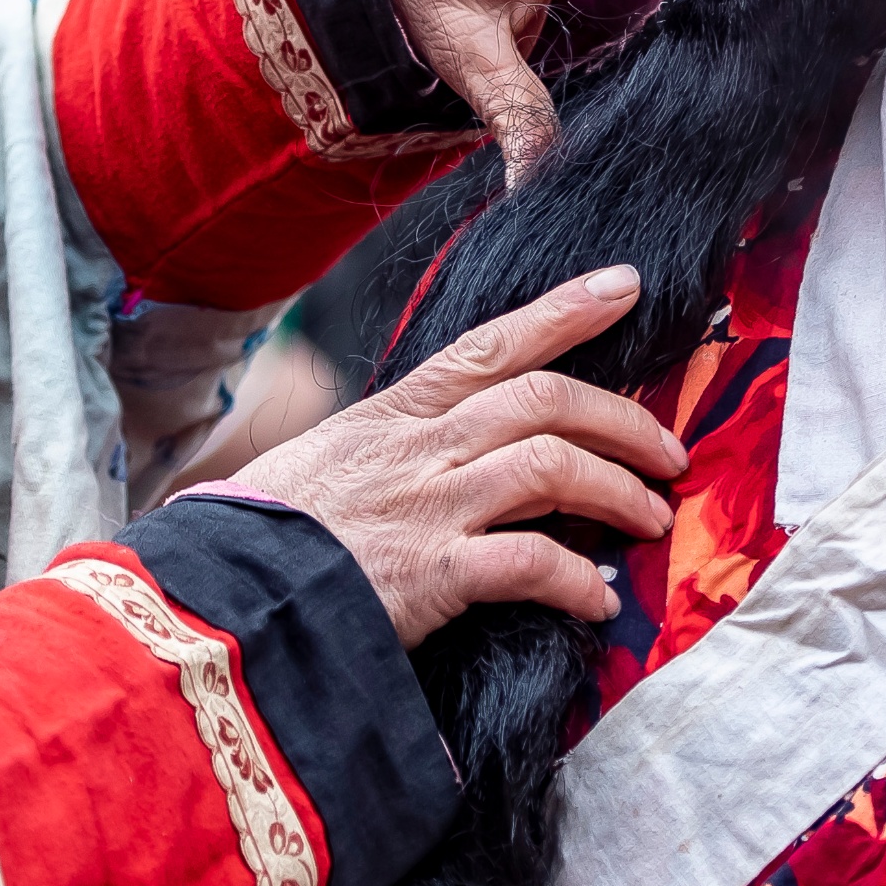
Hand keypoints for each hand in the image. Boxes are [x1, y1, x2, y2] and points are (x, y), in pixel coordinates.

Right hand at [217, 268, 683, 645]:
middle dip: (623, 418)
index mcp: (395, 414)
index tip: (625, 285)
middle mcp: (420, 447)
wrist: (217, 595)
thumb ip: (391, 453)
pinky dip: (576, 580)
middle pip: (547, 399)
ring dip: (617, 491)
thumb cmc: (263, 537)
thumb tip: (442, 457)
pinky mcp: (431, 574)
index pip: (494, 343)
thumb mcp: (325, 465)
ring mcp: (428, 505)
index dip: (566, 311)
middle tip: (668, 451)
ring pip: (553, 468)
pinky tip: (596, 599)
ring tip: (649, 520)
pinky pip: (531, 564)